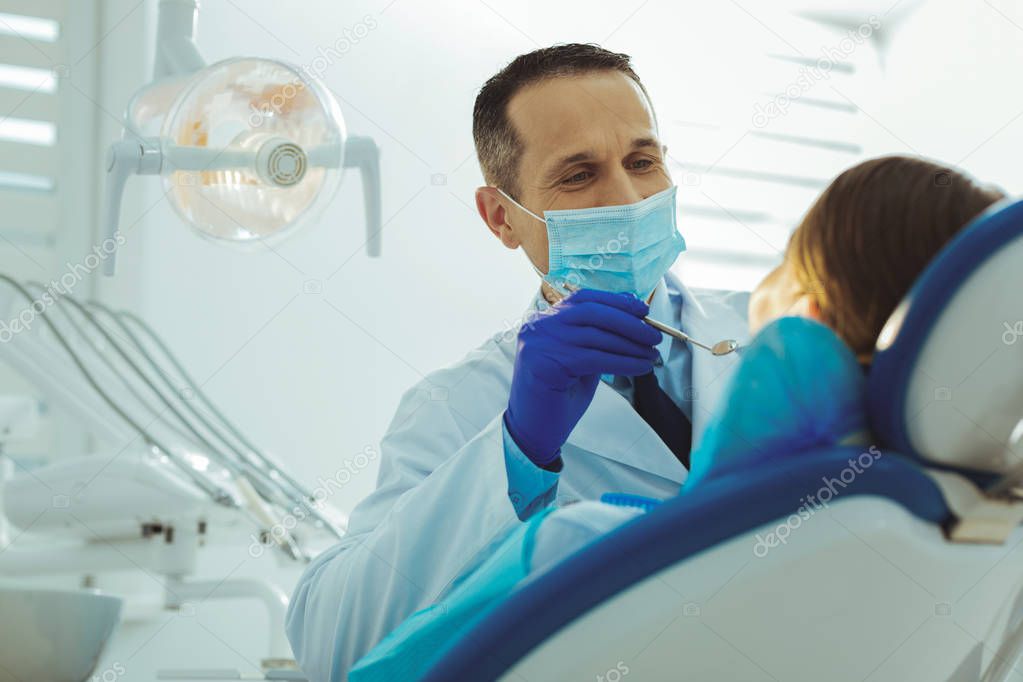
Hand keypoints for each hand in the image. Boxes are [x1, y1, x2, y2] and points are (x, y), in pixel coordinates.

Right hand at [504, 288, 661, 465]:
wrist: (532, 430)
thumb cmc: (558, 395)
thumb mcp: (580, 359)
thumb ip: (598, 337)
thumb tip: (634, 319)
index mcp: (544, 319)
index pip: (584, 299)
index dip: (616, 301)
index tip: (643, 310)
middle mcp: (538, 326)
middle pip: (592, 313)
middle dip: (629, 323)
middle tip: (654, 336)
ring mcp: (539, 343)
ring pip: (597, 337)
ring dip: (631, 346)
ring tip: (651, 356)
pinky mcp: (546, 364)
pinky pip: (595, 358)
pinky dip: (623, 362)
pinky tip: (640, 368)